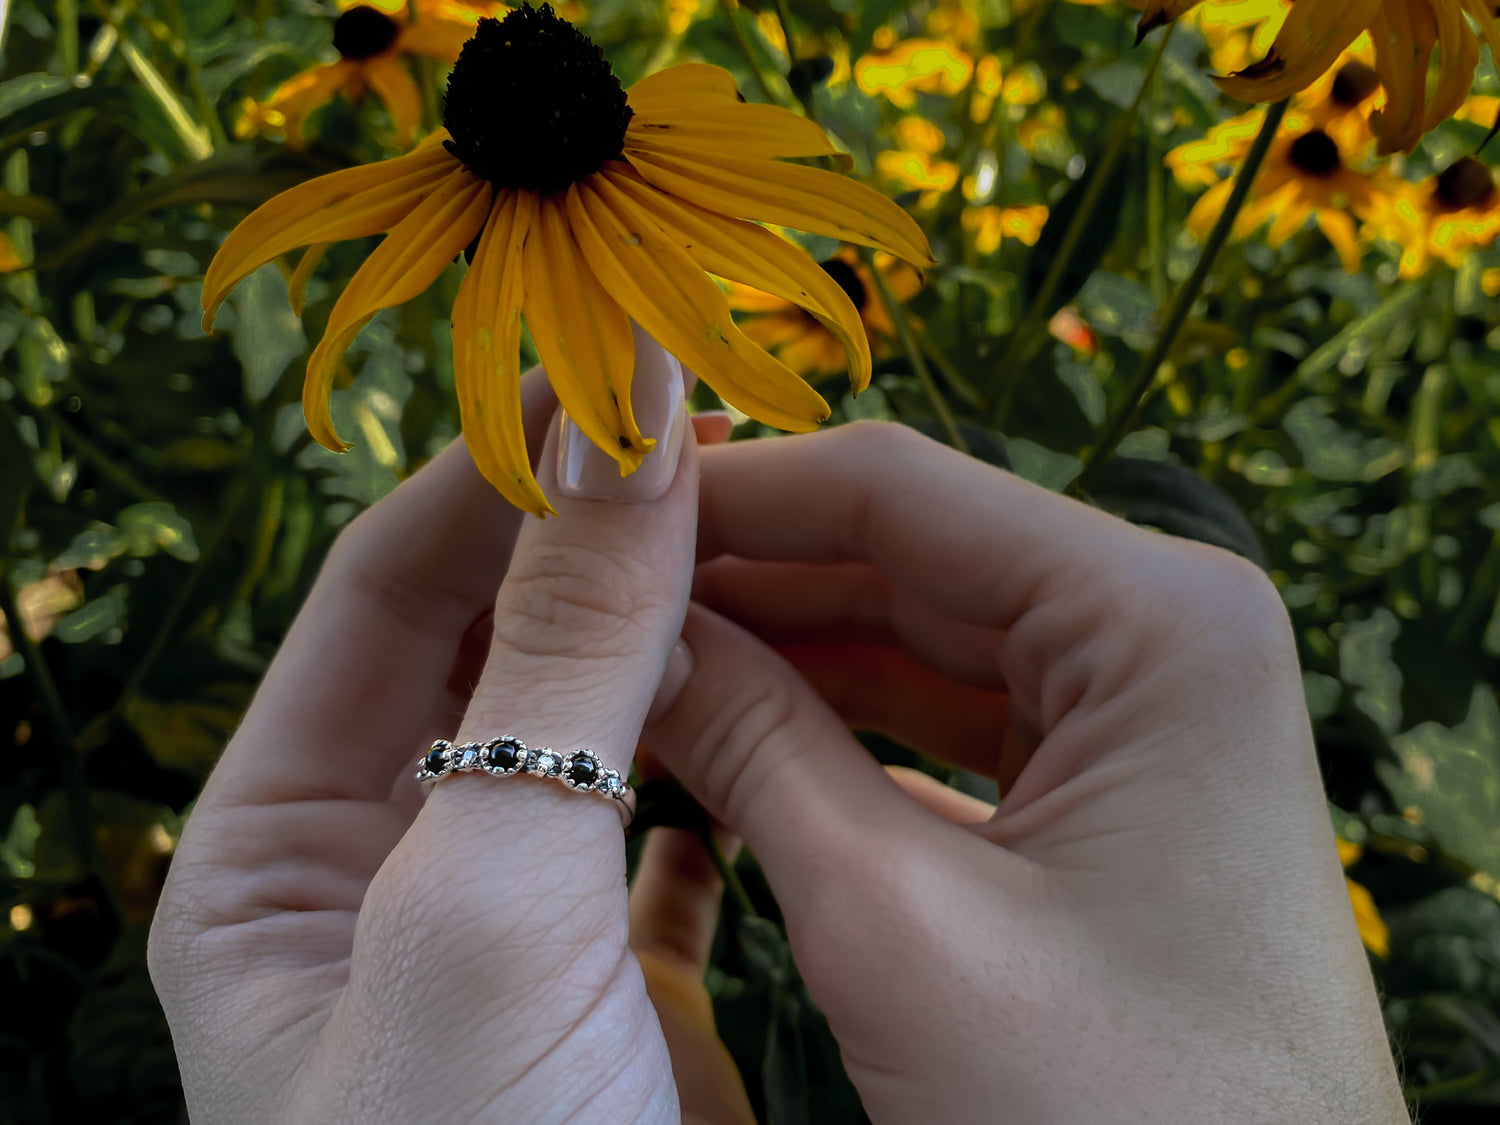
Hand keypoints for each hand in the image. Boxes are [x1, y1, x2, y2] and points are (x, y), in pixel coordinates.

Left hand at [148, 336, 753, 1124]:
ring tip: (762, 547)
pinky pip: (667, 828)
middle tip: (719, 447)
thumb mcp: (488, 906)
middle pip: (494, 650)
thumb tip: (612, 424)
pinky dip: (724, 754)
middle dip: (596, 546)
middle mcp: (385, 879)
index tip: (620, 383)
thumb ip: (559, 666)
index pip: (391, 593)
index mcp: (278, 856)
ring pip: (591, 731)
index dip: (500, 476)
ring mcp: (510, 930)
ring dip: (669, 638)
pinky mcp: (618, 985)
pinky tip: (779, 708)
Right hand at [644, 422, 1408, 1123]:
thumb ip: (754, 747)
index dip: (731, 492)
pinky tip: (726, 733)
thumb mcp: (899, 925)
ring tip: (632, 662)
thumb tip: (631, 636)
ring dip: (780, 657)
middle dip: (745, 581)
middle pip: (907, 559)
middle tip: (588, 595)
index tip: (595, 502)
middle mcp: (1167, 637)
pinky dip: (840, 732)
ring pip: (921, 642)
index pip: (898, 491)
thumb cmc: (1109, 1124)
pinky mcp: (1115, 793)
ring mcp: (1145, 717)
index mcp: (1159, 621)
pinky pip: (951, 727)